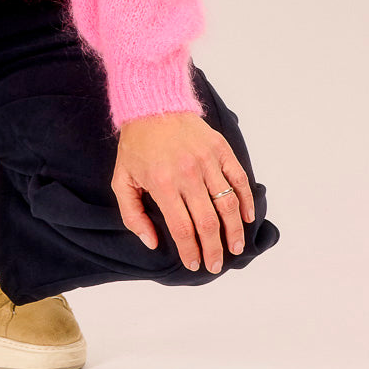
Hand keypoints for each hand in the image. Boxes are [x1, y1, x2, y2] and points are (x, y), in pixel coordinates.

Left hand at [112, 112, 255, 271]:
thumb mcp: (121, 179)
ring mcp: (206, 160)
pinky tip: (247, 218)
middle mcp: (187, 173)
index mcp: (162, 183)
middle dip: (214, 250)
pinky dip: (246, 201)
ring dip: (235, 231)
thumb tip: (151, 243)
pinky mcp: (220, 148)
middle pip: (208, 222)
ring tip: (235, 248)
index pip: (182, 228)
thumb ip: (132, 215)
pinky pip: (239, 179)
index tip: (194, 264)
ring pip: (228, 205)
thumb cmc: (136, 145)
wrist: (152, 104)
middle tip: (215, 265)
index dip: (190, 251)